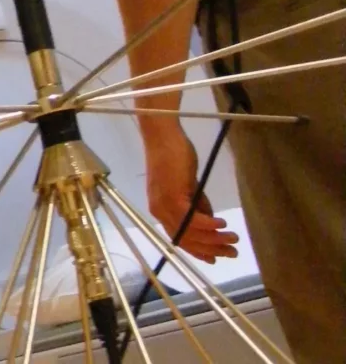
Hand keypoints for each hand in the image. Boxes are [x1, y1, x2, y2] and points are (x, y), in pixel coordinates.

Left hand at [143, 125, 238, 263]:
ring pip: (190, 232)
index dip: (198, 250)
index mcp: (161, 209)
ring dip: (214, 239)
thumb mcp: (187, 185)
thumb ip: (196, 203)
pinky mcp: (171, 195)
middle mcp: (159, 210)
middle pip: (186, 240)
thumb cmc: (174, 155)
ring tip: (233, 238)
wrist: (162, 135)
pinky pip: (191, 218)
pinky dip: (208, 225)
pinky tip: (222, 224)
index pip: (180, 238)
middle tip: (232, 252)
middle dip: (211, 249)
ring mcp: (164, 204)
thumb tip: (210, 222)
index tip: (215, 258)